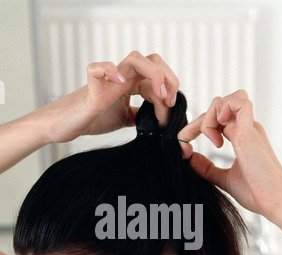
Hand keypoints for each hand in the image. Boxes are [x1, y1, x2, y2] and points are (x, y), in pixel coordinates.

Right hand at [42, 51, 179, 143]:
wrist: (67, 125)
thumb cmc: (94, 119)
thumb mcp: (125, 119)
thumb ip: (142, 116)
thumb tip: (161, 121)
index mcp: (130, 84)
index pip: (158, 77)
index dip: (170, 94)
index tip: (171, 114)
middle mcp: (121, 77)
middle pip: (152, 60)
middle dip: (168, 77)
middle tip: (170, 101)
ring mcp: (107, 81)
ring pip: (135, 58)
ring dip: (153, 74)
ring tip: (158, 94)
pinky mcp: (91, 89)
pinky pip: (97, 68)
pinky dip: (111, 71)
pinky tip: (122, 85)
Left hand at [178, 90, 281, 236]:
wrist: (274, 203)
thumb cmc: (257, 192)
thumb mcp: (224, 178)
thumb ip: (207, 168)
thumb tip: (189, 157)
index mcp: (242, 136)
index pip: (216, 118)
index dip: (196, 127)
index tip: (184, 146)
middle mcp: (246, 128)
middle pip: (217, 107)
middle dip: (196, 123)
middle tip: (185, 142)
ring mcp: (249, 128)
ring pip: (227, 100)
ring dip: (209, 116)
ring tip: (211, 141)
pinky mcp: (250, 133)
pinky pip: (239, 103)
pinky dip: (222, 111)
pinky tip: (216, 135)